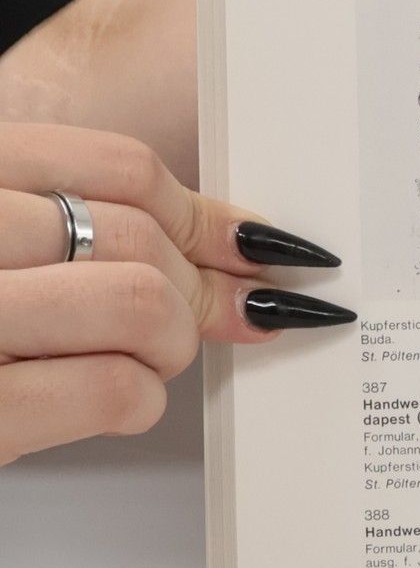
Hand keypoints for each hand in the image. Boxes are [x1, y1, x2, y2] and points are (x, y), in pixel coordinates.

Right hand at [0, 123, 351, 466]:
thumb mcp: (4, 245)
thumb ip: (83, 225)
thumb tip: (238, 246)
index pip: (118, 167)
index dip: (203, 214)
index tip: (248, 246)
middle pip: (138, 238)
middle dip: (194, 288)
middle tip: (205, 317)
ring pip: (142, 307)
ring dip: (169, 345)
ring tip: (141, 360)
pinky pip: (116, 387)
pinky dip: (137, 400)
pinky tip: (106, 399)